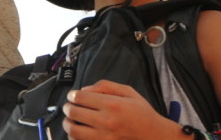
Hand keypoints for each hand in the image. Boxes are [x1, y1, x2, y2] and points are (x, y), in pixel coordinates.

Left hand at [61, 80, 182, 139]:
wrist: (153, 136)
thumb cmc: (142, 114)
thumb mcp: (129, 92)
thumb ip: (106, 86)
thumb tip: (85, 89)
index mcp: (112, 105)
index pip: (81, 97)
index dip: (72, 95)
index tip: (72, 95)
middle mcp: (105, 121)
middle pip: (74, 112)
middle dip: (68, 107)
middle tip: (69, 106)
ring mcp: (102, 138)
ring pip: (73, 130)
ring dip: (67, 123)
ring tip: (70, 119)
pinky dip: (74, 137)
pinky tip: (78, 131)